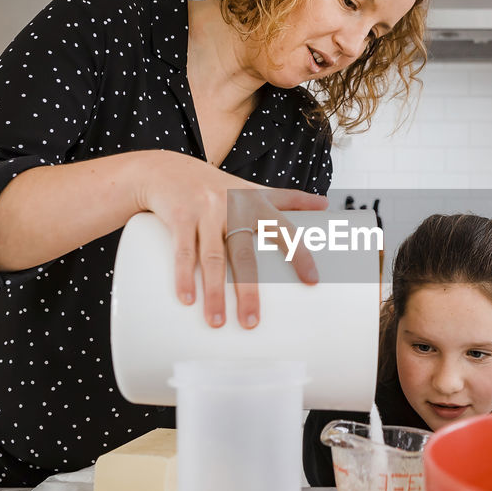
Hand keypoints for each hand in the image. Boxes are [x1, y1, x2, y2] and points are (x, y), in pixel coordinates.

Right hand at [134, 150, 328, 327]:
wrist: (166, 168)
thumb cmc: (217, 186)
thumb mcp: (253, 189)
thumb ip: (288, 198)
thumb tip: (325, 203)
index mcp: (255, 204)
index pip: (284, 230)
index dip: (299, 254)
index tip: (312, 281)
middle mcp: (232, 207)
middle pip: (244, 254)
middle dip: (248, 290)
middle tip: (252, 322)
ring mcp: (205, 212)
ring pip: (212, 258)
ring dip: (214, 292)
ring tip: (217, 322)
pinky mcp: (180, 217)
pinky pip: (182, 252)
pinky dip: (184, 276)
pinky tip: (187, 300)